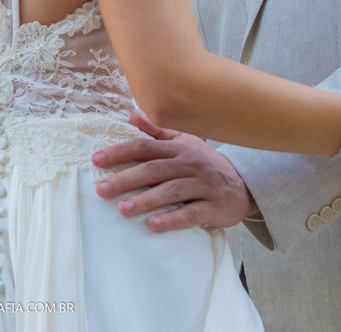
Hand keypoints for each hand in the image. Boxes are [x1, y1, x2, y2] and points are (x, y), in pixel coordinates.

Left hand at [92, 112, 256, 231]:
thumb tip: (132, 116)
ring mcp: (203, 185)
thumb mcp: (185, 143)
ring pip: (171, 192)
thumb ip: (157, 132)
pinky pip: (191, 213)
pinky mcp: (213, 207)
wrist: (244, 185)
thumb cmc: (205, 164)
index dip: (120, 152)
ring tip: (122, 209)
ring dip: (145, 200)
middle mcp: (189, 164)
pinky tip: (153, 224)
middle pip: (154, 170)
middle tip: (101, 189)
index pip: (145, 147)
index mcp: (178, 148)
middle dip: (126, 179)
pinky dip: (172, 219)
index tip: (96, 160)